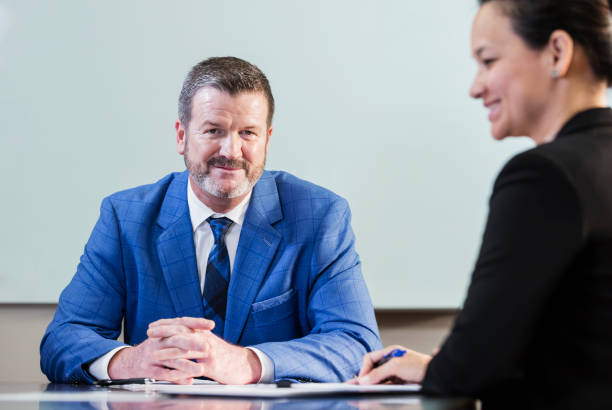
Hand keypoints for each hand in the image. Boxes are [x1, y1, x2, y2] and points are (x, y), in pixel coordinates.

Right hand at [107, 332, 211, 383]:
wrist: (129, 361)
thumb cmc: (154, 349)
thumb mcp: (165, 338)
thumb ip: (183, 336)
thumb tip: (206, 337)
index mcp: (165, 331)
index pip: (182, 322)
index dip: (197, 322)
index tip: (211, 324)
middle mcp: (158, 341)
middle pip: (176, 339)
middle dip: (193, 343)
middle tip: (207, 347)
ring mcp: (152, 355)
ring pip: (171, 359)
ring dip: (187, 365)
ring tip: (201, 370)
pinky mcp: (148, 369)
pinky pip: (164, 374)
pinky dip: (177, 378)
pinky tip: (188, 380)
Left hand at [147, 317, 261, 384]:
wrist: (244, 364)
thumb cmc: (224, 355)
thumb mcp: (210, 342)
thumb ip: (196, 338)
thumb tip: (179, 334)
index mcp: (204, 332)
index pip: (183, 323)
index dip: (167, 323)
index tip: (153, 325)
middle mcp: (206, 339)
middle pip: (183, 331)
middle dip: (164, 331)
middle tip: (150, 332)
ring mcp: (209, 352)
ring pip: (187, 349)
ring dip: (169, 351)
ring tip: (155, 353)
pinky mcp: (212, 366)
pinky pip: (194, 368)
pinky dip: (181, 371)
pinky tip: (171, 374)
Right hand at [351, 345, 431, 384]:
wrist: (436, 376)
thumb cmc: (421, 365)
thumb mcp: (396, 367)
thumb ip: (378, 373)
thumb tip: (364, 380)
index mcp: (390, 353)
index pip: (370, 359)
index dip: (364, 369)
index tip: (362, 380)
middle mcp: (391, 362)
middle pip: (372, 370)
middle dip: (363, 378)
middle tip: (351, 386)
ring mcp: (395, 373)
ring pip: (378, 379)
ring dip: (370, 384)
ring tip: (359, 391)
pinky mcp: (400, 382)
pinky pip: (385, 386)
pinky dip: (379, 389)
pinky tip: (373, 391)